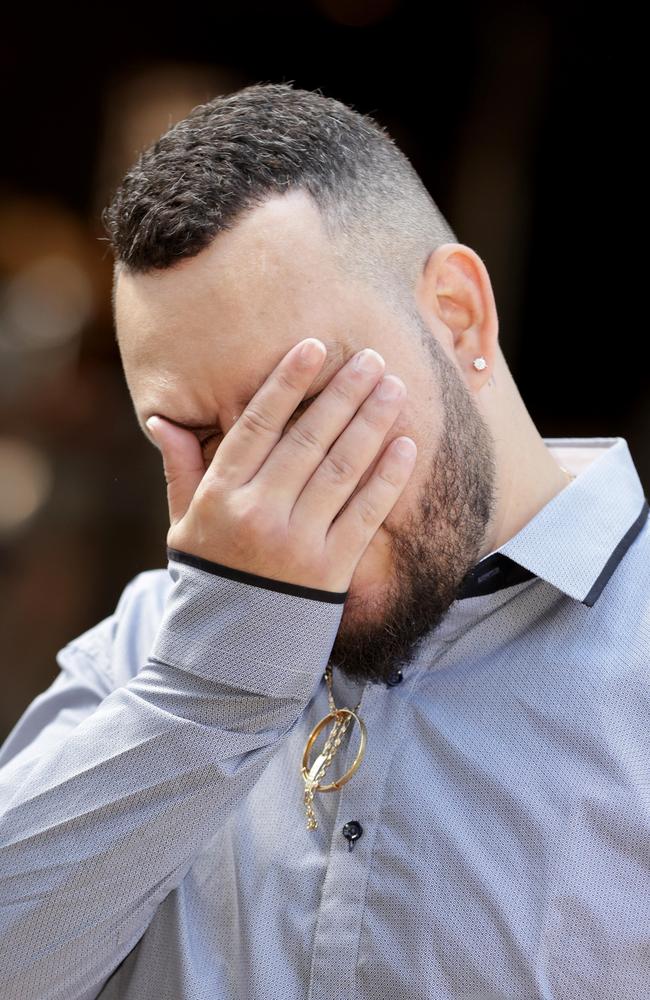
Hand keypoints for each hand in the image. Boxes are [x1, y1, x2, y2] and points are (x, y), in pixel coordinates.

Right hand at [146, 338, 416, 592]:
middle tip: (371, 358)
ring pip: (340, 468)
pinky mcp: (331, 569)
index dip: (287, 383)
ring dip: (371, 423)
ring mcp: (297, 542)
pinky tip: (405, 445)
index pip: (258, 425)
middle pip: (307, 439)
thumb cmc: (209, 579)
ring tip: (393, 388)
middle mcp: (258, 513)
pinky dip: (387, 477)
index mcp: (221, 496)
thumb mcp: (182, 525)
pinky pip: (365, 514)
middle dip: (343, 393)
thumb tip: (161, 421)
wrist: (230, 655)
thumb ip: (180, 470)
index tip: (315, 348)